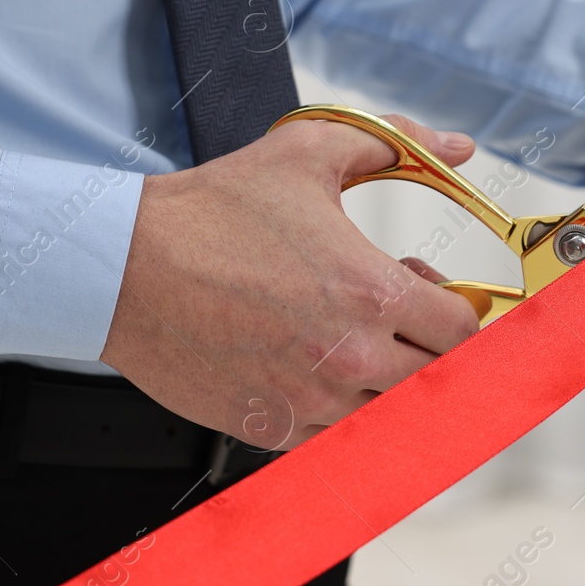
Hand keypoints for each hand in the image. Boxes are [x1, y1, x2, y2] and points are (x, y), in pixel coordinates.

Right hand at [101, 115, 479, 449]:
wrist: (123, 267)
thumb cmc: (211, 211)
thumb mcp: (307, 152)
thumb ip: (396, 144)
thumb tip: (459, 147)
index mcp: (370, 293)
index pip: (462, 331)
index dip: (455, 310)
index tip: (430, 296)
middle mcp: (348, 358)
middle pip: (436, 380)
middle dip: (426, 348)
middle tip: (395, 318)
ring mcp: (309, 404)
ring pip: (389, 416)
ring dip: (384, 383)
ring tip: (348, 339)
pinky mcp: (271, 430)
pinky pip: (336, 441)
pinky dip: (338, 412)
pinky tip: (312, 367)